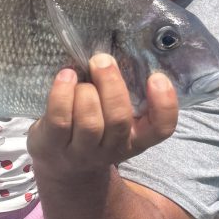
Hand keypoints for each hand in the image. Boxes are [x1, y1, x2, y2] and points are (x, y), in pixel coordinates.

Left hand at [27, 54, 177, 180]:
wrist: (63, 167)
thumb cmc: (93, 128)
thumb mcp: (114, 119)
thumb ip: (123, 94)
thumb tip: (119, 51)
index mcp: (136, 138)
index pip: (162, 129)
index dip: (164, 104)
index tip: (156, 77)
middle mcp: (113, 148)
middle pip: (118, 120)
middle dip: (111, 86)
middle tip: (102, 61)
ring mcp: (82, 151)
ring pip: (89, 122)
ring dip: (85, 92)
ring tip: (78, 75)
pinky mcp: (54, 146)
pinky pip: (60, 119)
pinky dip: (62, 93)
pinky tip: (65, 77)